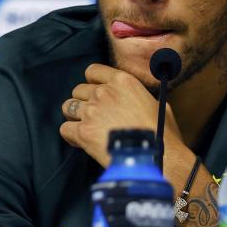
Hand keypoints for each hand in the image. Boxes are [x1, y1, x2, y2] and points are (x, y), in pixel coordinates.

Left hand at [60, 63, 182, 166]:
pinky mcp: (83, 131)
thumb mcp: (158, 105)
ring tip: (85, 126)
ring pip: (68, 106)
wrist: (153, 155)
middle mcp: (104, 92)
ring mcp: (91, 111)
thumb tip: (135, 101)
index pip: (93, 71)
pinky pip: (65, 128)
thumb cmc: (161, 135)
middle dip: (84, 101)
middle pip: (78, 90)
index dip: (92, 82)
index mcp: (123, 82)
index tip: (95, 92)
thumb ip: (139, 97)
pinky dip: (70, 135)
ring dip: (74, 116)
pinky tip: (80, 141)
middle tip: (93, 116)